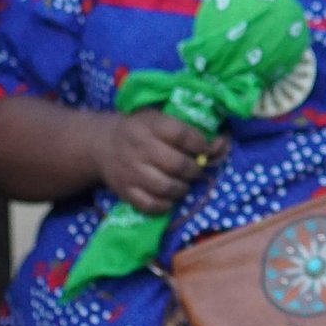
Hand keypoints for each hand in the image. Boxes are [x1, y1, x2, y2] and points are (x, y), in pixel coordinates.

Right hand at [90, 111, 221, 213]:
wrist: (102, 145)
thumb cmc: (141, 130)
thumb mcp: (161, 119)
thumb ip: (192, 130)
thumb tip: (223, 144)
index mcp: (150, 124)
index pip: (183, 135)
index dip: (201, 144)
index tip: (205, 149)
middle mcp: (139, 148)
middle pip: (178, 164)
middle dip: (195, 169)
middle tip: (196, 169)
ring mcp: (130, 171)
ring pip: (166, 187)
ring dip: (183, 188)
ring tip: (183, 183)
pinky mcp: (125, 191)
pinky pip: (151, 205)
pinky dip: (165, 205)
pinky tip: (169, 197)